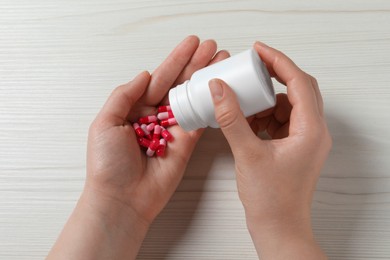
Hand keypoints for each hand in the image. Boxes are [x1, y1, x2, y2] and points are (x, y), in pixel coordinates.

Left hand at [86, 36, 228, 224]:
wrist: (122, 199)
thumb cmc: (107, 164)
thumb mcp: (105, 122)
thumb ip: (124, 95)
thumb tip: (145, 74)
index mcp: (135, 108)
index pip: (159, 77)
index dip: (176, 60)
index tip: (192, 44)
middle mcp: (155, 116)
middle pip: (179, 84)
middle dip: (196, 65)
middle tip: (213, 48)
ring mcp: (172, 129)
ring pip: (192, 99)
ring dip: (206, 81)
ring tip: (221, 62)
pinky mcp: (186, 144)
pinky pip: (199, 121)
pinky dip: (210, 106)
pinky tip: (220, 90)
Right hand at [209, 42, 330, 258]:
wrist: (278, 228)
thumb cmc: (271, 199)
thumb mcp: (247, 154)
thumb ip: (232, 118)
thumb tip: (219, 89)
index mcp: (311, 130)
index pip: (299, 83)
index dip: (278, 62)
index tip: (258, 50)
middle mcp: (314, 132)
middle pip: (298, 89)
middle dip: (274, 75)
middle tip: (252, 66)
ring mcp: (306, 140)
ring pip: (289, 106)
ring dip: (266, 99)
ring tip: (243, 99)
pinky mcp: (295, 147)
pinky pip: (282, 121)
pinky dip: (265, 115)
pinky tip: (247, 119)